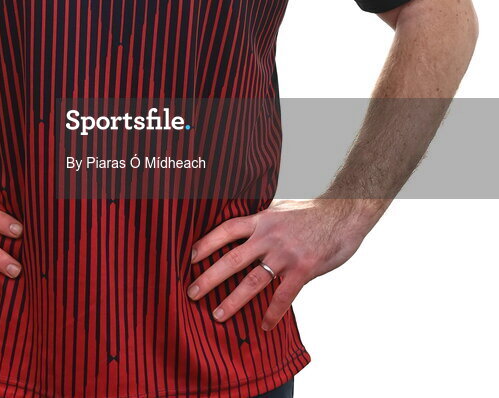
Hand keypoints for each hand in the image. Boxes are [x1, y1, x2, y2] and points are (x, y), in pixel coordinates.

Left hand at [188, 198, 366, 329]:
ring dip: (233, 300)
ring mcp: (286, 254)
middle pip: (233, 258)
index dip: (207, 242)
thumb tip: (240, 226)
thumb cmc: (310, 212)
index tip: (190, 257)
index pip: (227, 229)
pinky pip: (284, 296)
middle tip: (192, 292)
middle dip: (210, 277)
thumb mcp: (280, 208)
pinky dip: (273, 313)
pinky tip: (264, 326)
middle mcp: (270, 236)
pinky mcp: (304, 269)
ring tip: (217, 315)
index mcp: (262, 219)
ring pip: (253, 281)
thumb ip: (261, 219)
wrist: (344, 214)